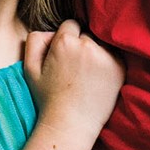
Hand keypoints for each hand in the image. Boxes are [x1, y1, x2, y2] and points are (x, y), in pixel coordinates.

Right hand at [24, 19, 123, 133]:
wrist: (71, 124)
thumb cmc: (48, 98)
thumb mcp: (30, 69)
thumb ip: (35, 41)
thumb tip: (50, 30)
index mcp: (65, 42)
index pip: (70, 25)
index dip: (66, 39)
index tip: (65, 55)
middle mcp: (87, 45)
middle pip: (86, 33)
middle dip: (81, 45)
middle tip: (74, 68)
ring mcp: (106, 55)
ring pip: (100, 43)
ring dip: (95, 52)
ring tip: (86, 74)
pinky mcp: (119, 66)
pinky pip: (113, 54)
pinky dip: (107, 61)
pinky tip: (97, 78)